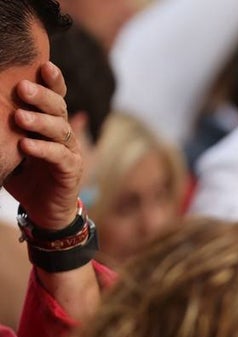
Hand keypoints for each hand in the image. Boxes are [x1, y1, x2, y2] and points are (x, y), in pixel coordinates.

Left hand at [3, 62, 82, 229]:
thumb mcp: (11, 148)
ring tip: (19, 117)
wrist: (44, 211)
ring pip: (60, 130)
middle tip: (22, 88)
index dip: (53, 81)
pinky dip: (43, 150)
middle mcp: (65, 134)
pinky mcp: (71, 171)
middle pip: (59, 108)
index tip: (43, 65)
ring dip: (39, 122)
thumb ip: (4, 130)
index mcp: (51, 124)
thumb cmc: (26, 176)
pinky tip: (26, 146)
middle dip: (41, 96)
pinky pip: (59, 156)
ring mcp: (70, 152)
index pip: (57, 97)